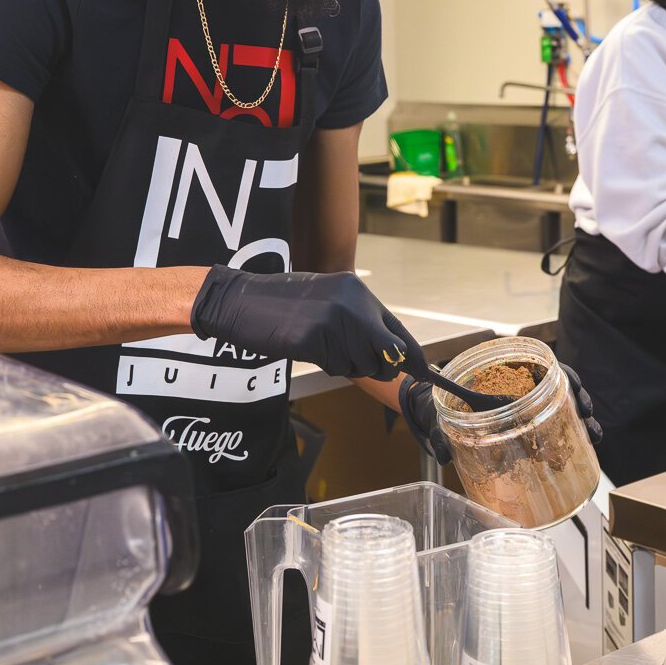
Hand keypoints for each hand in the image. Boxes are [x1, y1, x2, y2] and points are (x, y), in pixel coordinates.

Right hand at [190, 266, 421, 380]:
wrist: (240, 300)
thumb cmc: (282, 304)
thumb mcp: (327, 300)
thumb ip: (358, 321)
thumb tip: (391, 353)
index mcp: (356, 291)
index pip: (397, 330)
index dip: (411, 356)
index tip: (425, 373)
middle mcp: (351, 303)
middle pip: (386, 355)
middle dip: (376, 367)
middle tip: (348, 358)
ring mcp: (333, 321)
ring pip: (361, 365)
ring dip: (343, 364)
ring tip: (318, 343)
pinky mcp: (313, 340)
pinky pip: (335, 367)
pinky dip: (324, 364)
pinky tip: (306, 346)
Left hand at [398, 360, 603, 463]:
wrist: (445, 412)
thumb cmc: (448, 405)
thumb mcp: (445, 416)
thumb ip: (444, 435)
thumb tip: (444, 456)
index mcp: (509, 372)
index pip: (544, 366)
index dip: (563, 375)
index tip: (573, 386)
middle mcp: (525, 387)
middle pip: (562, 387)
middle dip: (579, 398)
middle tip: (587, 413)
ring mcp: (532, 406)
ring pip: (565, 407)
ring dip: (582, 419)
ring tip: (593, 435)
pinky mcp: (534, 424)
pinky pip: (559, 425)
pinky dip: (574, 434)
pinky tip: (585, 447)